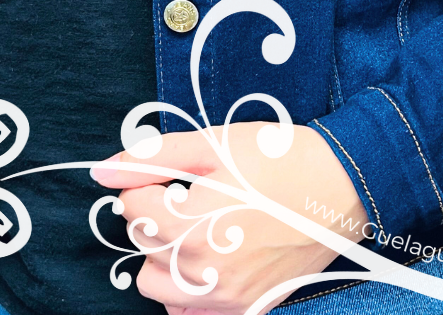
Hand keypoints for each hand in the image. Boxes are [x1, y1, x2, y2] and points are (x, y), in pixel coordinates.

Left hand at [92, 122, 366, 314]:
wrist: (340, 186)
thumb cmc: (278, 159)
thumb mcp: (212, 145)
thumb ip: (152, 158)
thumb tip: (102, 170)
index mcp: (188, 228)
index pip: (131, 209)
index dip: (147, 183)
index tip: (173, 174)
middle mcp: (202, 274)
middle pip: (141, 249)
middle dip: (156, 218)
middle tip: (192, 195)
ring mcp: (225, 299)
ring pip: (158, 288)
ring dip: (165, 258)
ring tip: (199, 227)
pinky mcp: (247, 310)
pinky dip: (189, 292)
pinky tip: (210, 259)